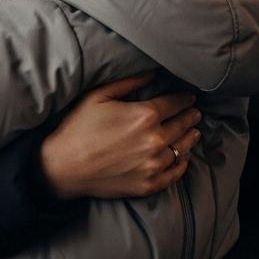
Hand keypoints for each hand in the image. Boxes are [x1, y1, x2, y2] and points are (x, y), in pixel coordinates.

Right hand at [39, 75, 202, 199]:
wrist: (62, 167)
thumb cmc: (77, 128)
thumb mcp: (98, 96)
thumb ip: (129, 83)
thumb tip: (152, 74)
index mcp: (144, 115)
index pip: (174, 103)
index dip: (184, 99)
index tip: (189, 97)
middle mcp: (155, 140)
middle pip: (182, 125)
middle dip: (190, 117)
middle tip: (196, 113)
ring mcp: (154, 165)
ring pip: (183, 149)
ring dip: (190, 138)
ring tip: (195, 132)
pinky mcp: (148, 185)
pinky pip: (175, 173)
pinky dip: (183, 164)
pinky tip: (184, 157)